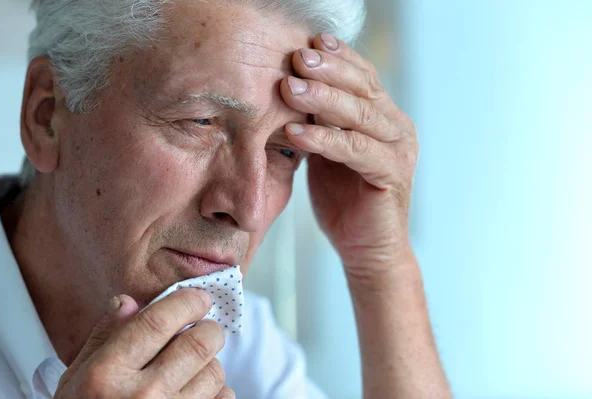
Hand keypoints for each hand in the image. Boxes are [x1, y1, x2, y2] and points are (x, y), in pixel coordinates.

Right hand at [54, 289, 234, 398]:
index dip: (187, 301)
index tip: (199, 298)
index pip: (159, 321)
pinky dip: (217, 393)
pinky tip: (195, 396)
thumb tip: (128, 302)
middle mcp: (142, 396)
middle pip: (200, 342)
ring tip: (190, 372)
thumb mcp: (78, 379)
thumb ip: (104, 338)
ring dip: (209, 364)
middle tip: (202, 331)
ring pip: (215, 371)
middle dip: (207, 330)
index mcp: (107, 374)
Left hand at [281, 33, 417, 280]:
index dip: (338, 58)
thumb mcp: (326, 152)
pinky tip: (296, 132)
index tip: (309, 41)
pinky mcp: (392, 175)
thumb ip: (318, 122)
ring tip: (290, 88)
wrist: (366, 249)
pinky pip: (356, 150)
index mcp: (383, 117)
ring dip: (324, 99)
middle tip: (296, 58)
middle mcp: (397, 128)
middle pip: (364, 89)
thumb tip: (288, 88)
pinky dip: (325, 139)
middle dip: (328, 71)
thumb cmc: (343, 199)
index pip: (363, 77)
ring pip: (361, 115)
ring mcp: (399, 151)